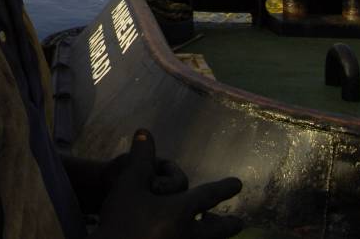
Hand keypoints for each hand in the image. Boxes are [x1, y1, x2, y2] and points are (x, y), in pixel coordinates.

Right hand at [92, 129, 242, 238]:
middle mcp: (189, 235)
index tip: (238, 184)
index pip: (208, 196)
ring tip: (215, 235)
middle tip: (239, 222)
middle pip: (216, 229)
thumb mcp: (129, 184)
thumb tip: (145, 132)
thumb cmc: (120, 219)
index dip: (223, 188)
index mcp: (181, 212)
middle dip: (228, 225)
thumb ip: (141, 159)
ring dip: (212, 237)